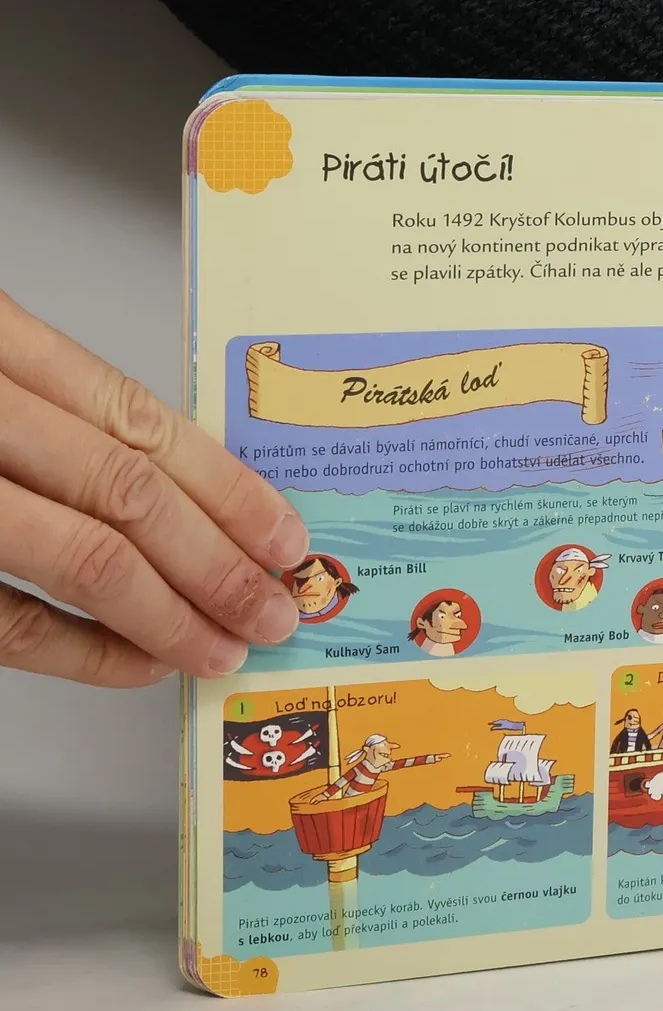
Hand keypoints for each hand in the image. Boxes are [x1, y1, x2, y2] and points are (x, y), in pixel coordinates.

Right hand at [0, 288, 304, 685]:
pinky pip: (11, 621)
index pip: (142, 422)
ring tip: (226, 645)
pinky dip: (83, 651)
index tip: (286, 536)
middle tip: (276, 607)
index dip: (229, 487)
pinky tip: (141, 661)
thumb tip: (179, 484)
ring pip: (86, 557)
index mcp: (2, 350)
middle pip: (131, 493)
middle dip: (220, 560)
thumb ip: (58, 410)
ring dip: (173, 613)